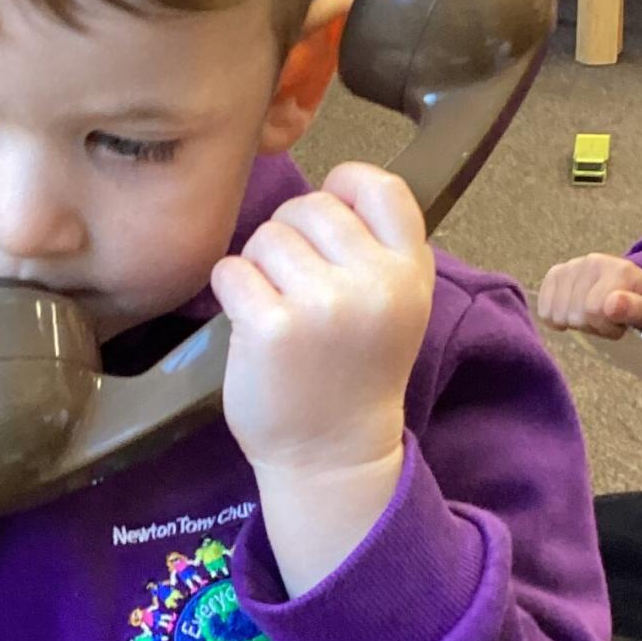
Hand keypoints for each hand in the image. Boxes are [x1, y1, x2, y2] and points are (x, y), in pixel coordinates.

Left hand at [211, 164, 433, 594]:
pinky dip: (230, 291)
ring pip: (266, 235)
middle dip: (289, 236)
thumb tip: (333, 186)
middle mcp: (374, 282)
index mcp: (410, 272)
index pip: (380, 187)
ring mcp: (323, 304)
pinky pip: (231, 270)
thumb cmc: (355, 372)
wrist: (333, 454)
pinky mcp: (272, 327)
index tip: (325, 220)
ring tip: (274, 307)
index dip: (343, 188)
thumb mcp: (395, 306)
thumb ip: (377, 248)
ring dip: (258, 265)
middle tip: (292, 284)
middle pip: (309, 207)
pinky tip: (249, 322)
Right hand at [537, 253, 641, 339]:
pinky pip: (544, 309)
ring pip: (558, 314)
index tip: (617, 324)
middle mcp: (592, 262)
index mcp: (618, 270)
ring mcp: (571, 266)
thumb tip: (612, 303)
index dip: (605, 327)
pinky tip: (572, 313)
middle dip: (591, 326)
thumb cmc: (638, 301)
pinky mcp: (555, 273)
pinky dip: (556, 319)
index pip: (594, 310)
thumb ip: (634, 308)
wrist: (627, 282)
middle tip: (605, 319)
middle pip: (575, 315)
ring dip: (575, 324)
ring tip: (592, 315)